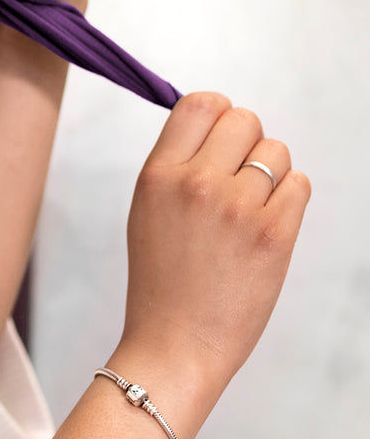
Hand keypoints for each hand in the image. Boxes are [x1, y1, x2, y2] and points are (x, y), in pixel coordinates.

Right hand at [112, 93, 310, 415]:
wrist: (176, 341)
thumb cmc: (161, 278)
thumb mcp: (147, 208)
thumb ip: (176, 164)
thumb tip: (215, 127)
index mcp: (158, 174)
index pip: (199, 104)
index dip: (217, 114)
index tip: (219, 136)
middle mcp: (196, 183)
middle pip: (243, 119)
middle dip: (246, 140)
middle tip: (238, 173)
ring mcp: (237, 208)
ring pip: (276, 151)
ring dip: (270, 171)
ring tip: (250, 205)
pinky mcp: (273, 234)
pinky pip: (299, 185)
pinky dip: (289, 198)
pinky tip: (267, 222)